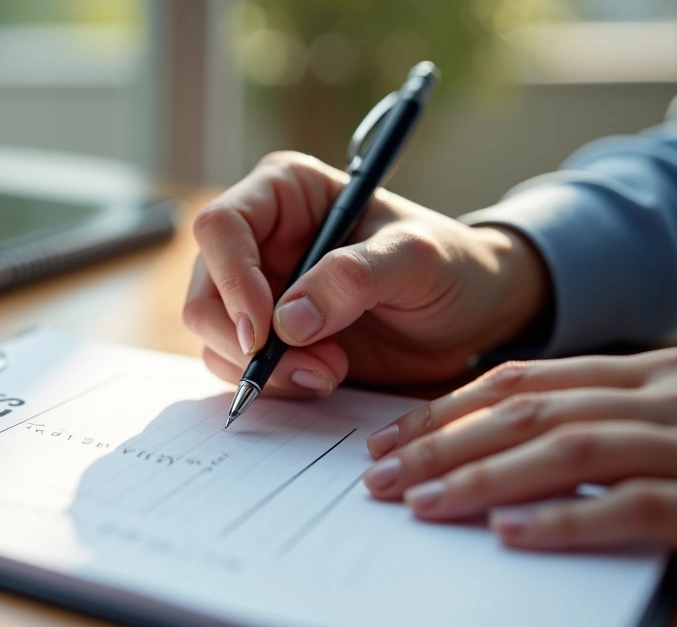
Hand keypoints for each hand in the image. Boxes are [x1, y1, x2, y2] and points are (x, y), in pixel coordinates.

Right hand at [183, 152, 550, 394]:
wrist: (472, 316)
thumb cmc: (450, 266)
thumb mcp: (416, 260)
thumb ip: (355, 278)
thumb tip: (288, 321)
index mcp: (285, 193)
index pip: (221, 227)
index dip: (231, 279)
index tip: (264, 331)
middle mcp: (259, 240)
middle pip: (205, 291)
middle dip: (247, 341)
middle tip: (313, 367)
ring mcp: (257, 291)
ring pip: (214, 336)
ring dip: (266, 369)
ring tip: (332, 373)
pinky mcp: (267, 338)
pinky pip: (237, 366)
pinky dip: (274, 384)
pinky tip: (325, 378)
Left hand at [363, 347, 676, 554]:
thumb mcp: (674, 416)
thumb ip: (602, 418)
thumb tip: (502, 443)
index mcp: (649, 374)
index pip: (525, 381)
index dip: (447, 409)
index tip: (390, 439)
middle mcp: (666, 396)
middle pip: (530, 412)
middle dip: (444, 445)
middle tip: (382, 476)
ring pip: (568, 449)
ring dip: (484, 477)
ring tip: (421, 503)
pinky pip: (632, 505)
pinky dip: (564, 518)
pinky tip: (509, 532)